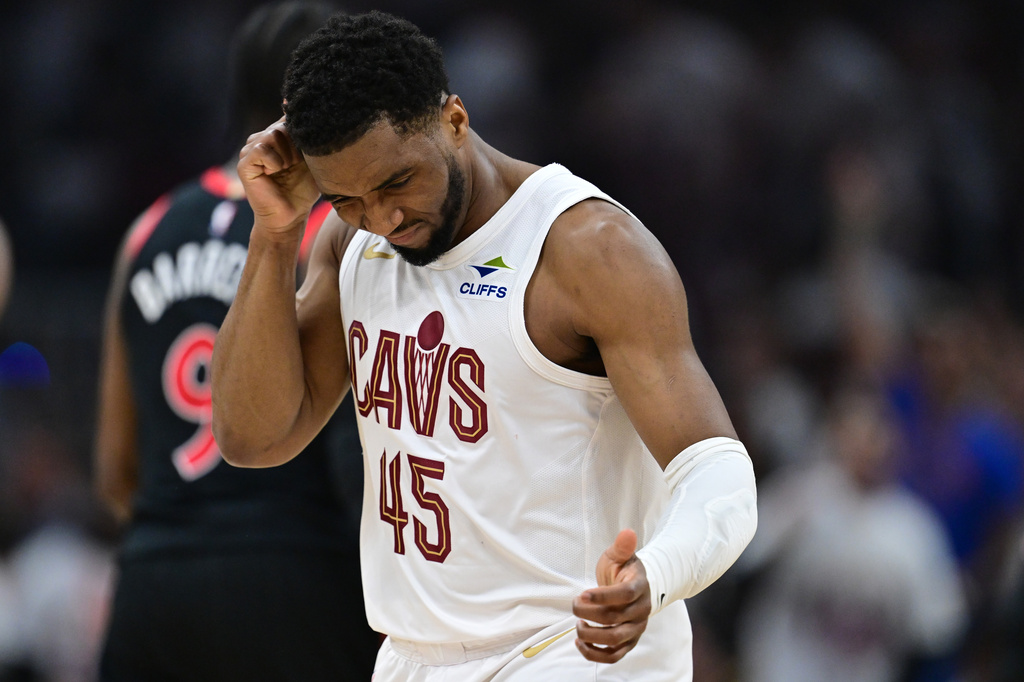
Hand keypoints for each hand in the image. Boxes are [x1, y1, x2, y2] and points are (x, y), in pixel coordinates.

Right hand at [237, 117, 322, 236]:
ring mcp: (249, 151)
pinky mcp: (244, 164)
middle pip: (283, 127)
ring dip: (287, 156)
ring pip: (272, 135)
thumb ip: (305, 132)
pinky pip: (261, 150)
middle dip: (296, 149)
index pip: (287, 118)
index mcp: (275, 137)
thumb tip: (291, 100)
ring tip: (286, 170)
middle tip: (294, 167)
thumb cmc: (303, 190)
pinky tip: (275, 174)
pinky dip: (275, 163)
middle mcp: (260, 140)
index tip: (303, 153)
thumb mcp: (310, 158)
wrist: (291, 216)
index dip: (299, 131)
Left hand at [572, 528, 651, 663]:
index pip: (624, 594)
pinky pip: (613, 656)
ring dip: (590, 634)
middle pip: (614, 618)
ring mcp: (636, 629)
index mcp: (639, 587)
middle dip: (588, 613)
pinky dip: (594, 654)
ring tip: (578, 624)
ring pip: (614, 640)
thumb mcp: (620, 556)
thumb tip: (627, 532)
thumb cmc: (623, 570)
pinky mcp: (629, 643)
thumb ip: (622, 547)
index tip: (582, 594)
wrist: (635, 589)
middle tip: (574, 604)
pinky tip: (580, 642)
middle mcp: (641, 611)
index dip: (602, 596)